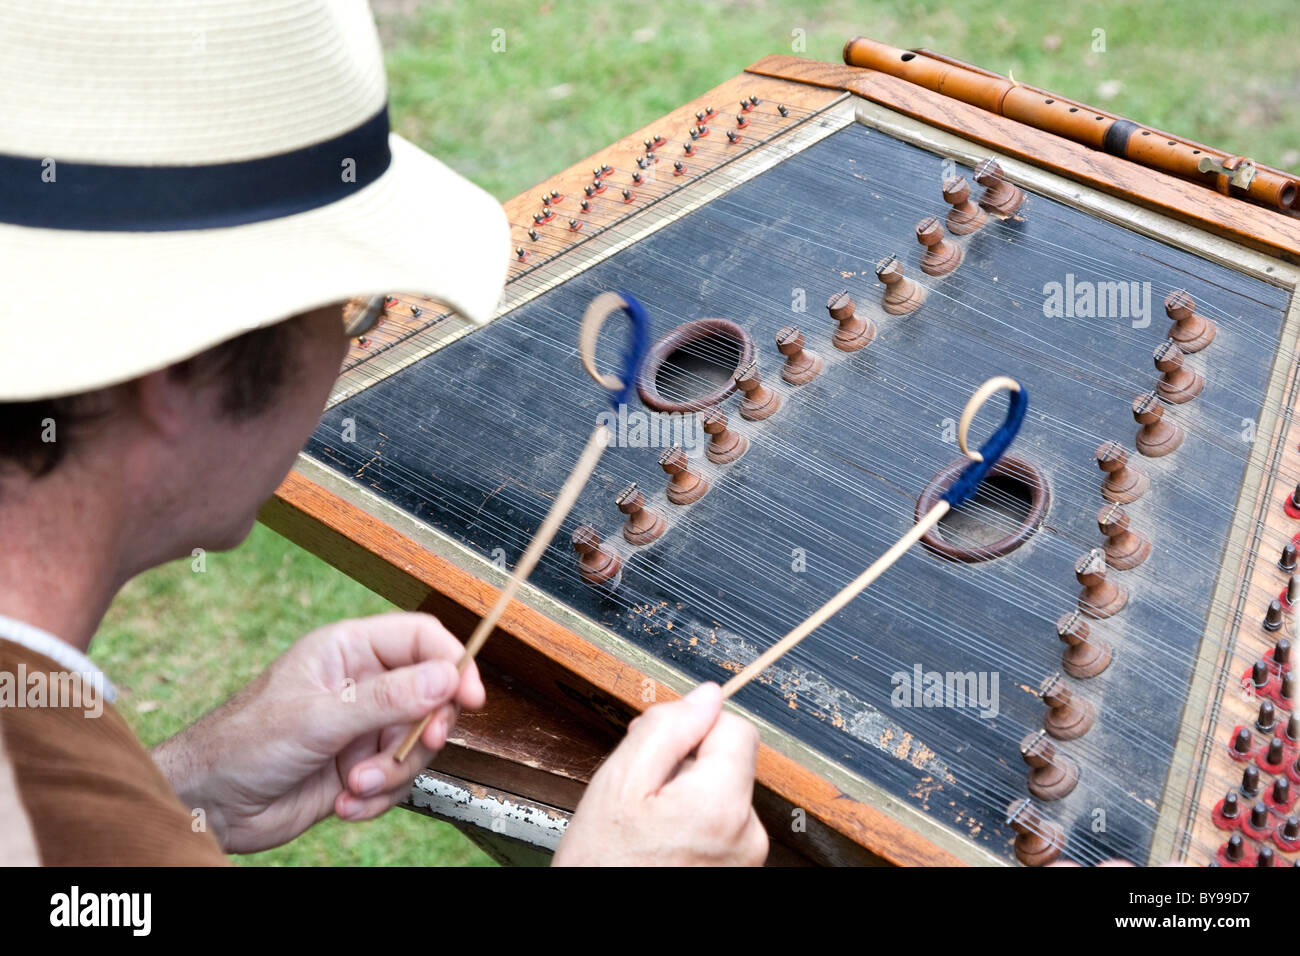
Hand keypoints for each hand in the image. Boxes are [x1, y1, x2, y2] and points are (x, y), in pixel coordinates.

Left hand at [151, 612, 483, 852]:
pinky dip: (378, 797)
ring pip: (416, 745)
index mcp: (349, 650)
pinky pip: (398, 780)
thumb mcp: (319, 717)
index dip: (452, 663)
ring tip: (355, 785)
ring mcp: (362, 728)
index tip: (468, 697)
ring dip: (391, 773)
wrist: (209, 803)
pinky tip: (344, 803)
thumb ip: (387, 698)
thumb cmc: (242, 742)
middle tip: (413, 747)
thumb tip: (445, 677)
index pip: (422, 640)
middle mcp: (362, 685)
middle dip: (421, 732)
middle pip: (430, 696)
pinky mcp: (360, 768)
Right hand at [552, 683, 767, 865]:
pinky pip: (721, 830)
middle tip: (641, 791)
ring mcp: (744, 861)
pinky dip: (692, 827)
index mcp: (723, 803)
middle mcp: (747, 835)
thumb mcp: (620, 781)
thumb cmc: (601, 867)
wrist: (594, 935)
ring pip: (722, 795)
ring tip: (646, 825)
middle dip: (687, 764)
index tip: (662, 747)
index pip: (736, 727)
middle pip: (730, 763)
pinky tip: (659, 844)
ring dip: (687, 797)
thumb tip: (705, 695)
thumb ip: (668, 728)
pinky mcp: (736, 875)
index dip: (694, 727)